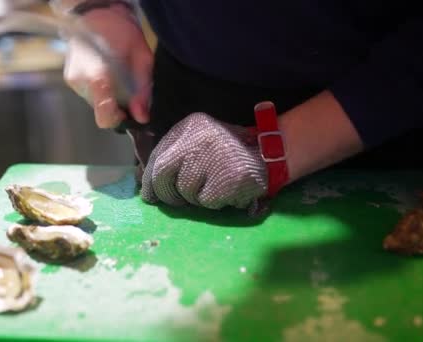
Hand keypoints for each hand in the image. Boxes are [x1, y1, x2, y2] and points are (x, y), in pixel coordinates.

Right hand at [63, 4, 152, 127]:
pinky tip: (107, 74)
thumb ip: (142, 90)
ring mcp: (73, 81)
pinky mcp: (70, 79)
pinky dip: (101, 91)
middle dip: (117, 107)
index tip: (130, 112)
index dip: (119, 119)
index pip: (104, 114)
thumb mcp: (142, 57)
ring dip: (109, 98)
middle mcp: (81, 82)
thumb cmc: (121, 30)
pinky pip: (89, 95)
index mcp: (98, 75)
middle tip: (128, 91)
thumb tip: (142, 117)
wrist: (95, 13)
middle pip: (101, 111)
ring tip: (117, 78)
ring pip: (95, 104)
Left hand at [141, 112, 267, 209]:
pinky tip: (227, 190)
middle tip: (175, 202)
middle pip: (163, 175)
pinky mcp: (227, 179)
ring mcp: (213, 159)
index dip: (150, 180)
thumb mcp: (200, 143)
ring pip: (186, 192)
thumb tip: (149, 188)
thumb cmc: (231, 152)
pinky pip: (206, 201)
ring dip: (197, 197)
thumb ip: (177, 158)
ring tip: (216, 185)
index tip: (149, 195)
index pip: (158, 157)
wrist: (273, 152)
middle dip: (166, 194)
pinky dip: (214, 202)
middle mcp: (197, 139)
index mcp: (189, 127)